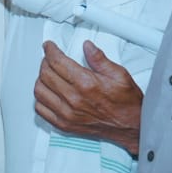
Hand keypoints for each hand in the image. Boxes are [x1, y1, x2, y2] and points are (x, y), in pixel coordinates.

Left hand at [34, 41, 143, 155]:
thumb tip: (87, 46)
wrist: (132, 126)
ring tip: (48, 73)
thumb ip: (99, 59)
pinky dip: (40, 99)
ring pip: (39, 91)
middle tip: (50, 58)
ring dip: (41, 79)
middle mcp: (74, 99)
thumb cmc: (127, 103)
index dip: (50, 51)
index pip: (57, 62)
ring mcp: (67, 114)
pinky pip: (41, 109)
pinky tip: (48, 92)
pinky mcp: (64, 124)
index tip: (49, 47)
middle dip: (45, 62)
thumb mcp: (119, 74)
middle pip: (45, 74)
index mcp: (86, 84)